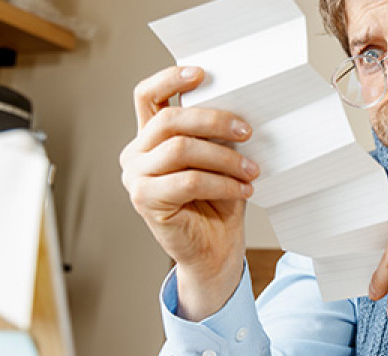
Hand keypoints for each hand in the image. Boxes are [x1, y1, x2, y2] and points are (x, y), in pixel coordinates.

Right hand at [119, 66, 260, 319]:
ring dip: (224, 158)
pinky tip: (243, 189)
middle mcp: (136, 153)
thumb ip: (215, 134)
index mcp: (150, 136)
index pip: (147, 95)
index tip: (202, 73)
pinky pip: (188, 180)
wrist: (215, 250)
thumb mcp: (219, 160)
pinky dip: (222, 183)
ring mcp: (136, 177)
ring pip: (180, 149)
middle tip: (247, 131)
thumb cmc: (218, 203)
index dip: (171, 78)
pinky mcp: (145, 200)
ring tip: (252, 170)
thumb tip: (239, 108)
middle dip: (214, 120)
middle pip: (169, 120)